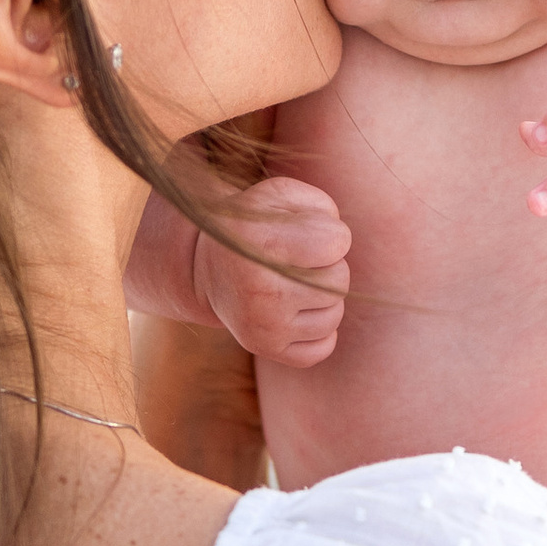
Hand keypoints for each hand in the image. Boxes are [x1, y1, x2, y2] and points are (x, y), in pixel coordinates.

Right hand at [192, 176, 351, 365]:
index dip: (331, 234)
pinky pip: (325, 347)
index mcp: (260, 242)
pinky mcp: (266, 349)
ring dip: (324, 299)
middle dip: (328, 267)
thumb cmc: (255, 226)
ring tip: (296, 286)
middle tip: (300, 263)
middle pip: (340, 280)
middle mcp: (258, 288)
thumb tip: (340, 245)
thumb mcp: (279, 196)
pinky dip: (318, 330)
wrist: (206, 267)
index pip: (337, 242)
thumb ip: (319, 206)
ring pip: (335, 315)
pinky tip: (295, 312)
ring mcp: (262, 325)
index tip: (308, 235)